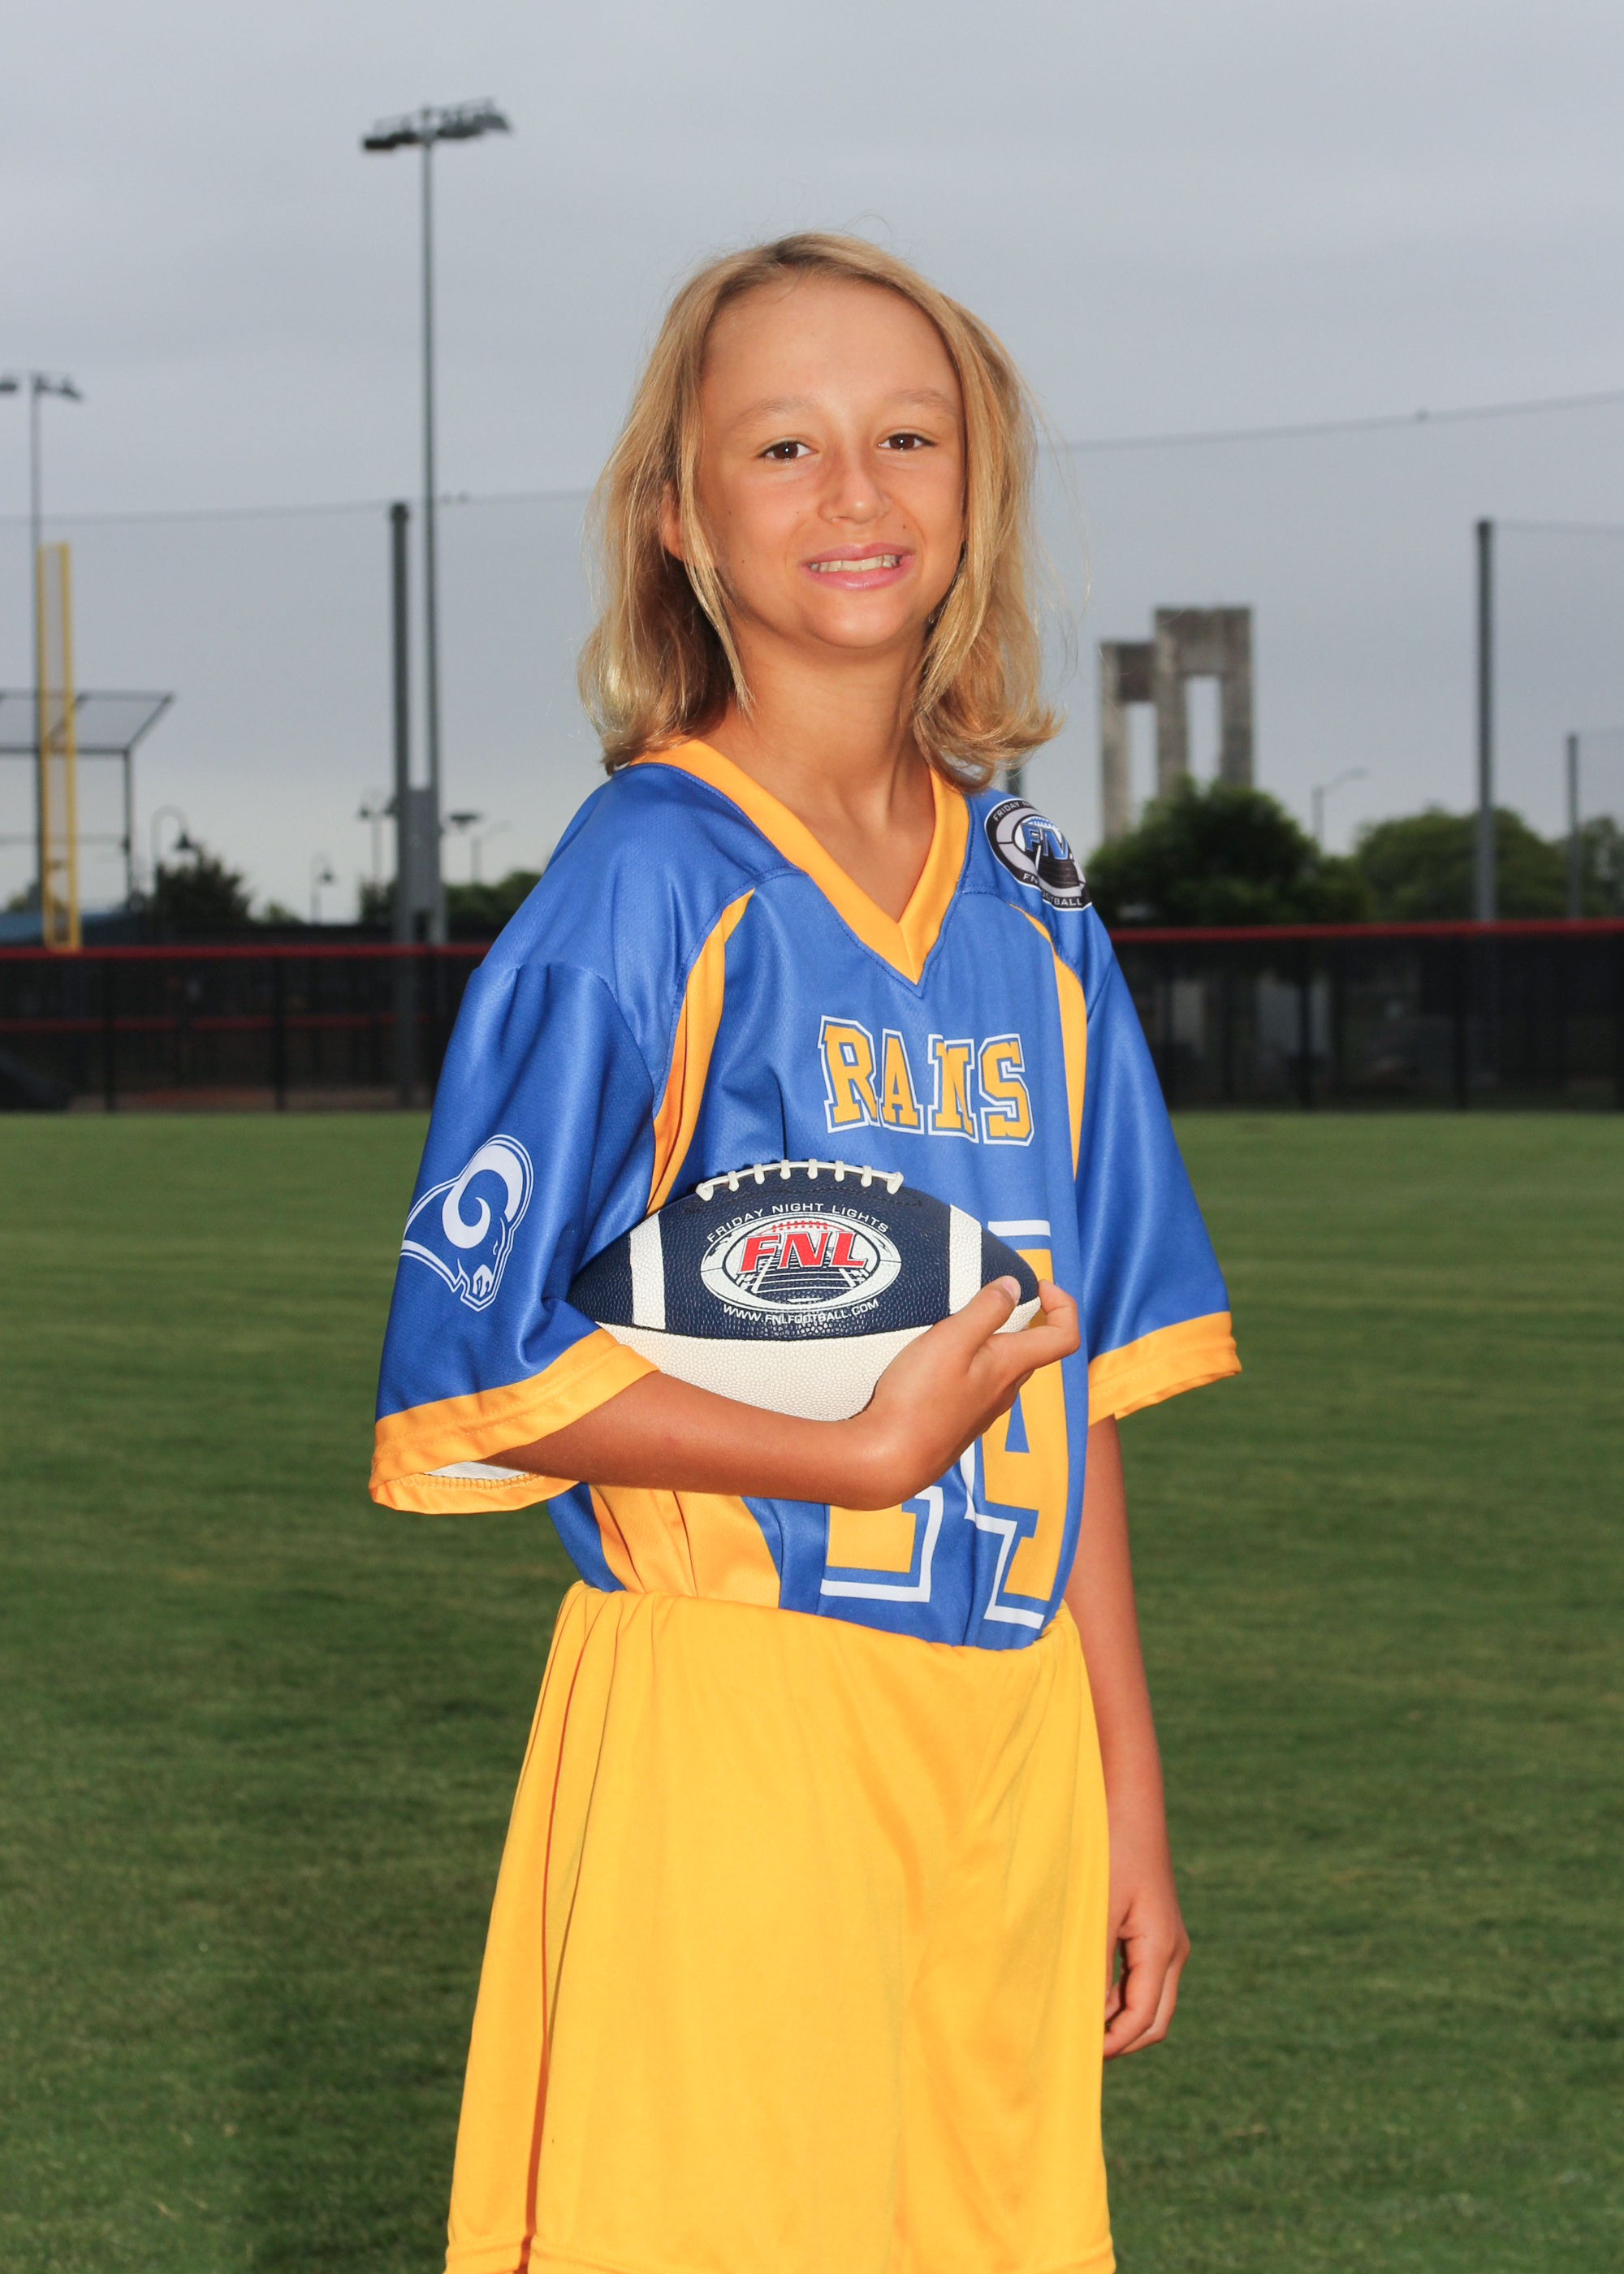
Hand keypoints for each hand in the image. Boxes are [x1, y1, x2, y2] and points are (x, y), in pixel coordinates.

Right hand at [837, 1278, 1078, 1508]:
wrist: (887, 1460)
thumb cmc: (917, 1400)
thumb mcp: (951, 1340)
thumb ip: (985, 1310)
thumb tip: (1014, 1287)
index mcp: (1009, 1367)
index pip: (1063, 1337)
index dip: (1063, 1305)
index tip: (1038, 1286)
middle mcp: (1004, 1392)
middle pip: (1031, 1350)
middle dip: (1021, 1318)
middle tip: (986, 1297)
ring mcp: (982, 1411)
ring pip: (1002, 1368)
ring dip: (990, 1342)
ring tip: (953, 1325)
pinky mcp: (959, 1423)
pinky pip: (977, 1385)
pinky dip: (968, 1363)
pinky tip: (934, 1361)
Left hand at [1101, 1812, 1188, 2058]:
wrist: (1131, 1808)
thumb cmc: (1111, 1852)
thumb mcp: (1097, 1909)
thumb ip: (1092, 1964)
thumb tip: (1083, 2015)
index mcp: (1161, 1949)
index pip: (1142, 2019)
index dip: (1111, 2043)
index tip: (1077, 2055)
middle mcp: (1173, 1952)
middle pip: (1154, 2022)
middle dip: (1120, 2041)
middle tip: (1078, 2049)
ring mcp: (1168, 1943)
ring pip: (1150, 2003)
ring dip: (1119, 2020)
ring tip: (1077, 2024)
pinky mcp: (1157, 1933)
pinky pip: (1143, 1981)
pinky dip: (1120, 1997)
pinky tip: (1087, 1992)